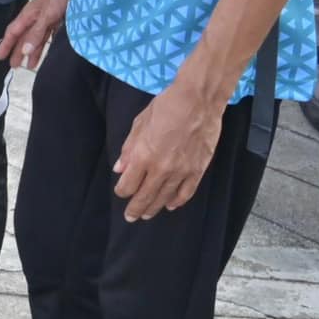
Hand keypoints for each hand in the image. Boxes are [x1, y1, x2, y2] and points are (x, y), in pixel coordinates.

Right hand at [0, 0, 69, 71]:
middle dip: (17, 50)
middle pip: (23, 36)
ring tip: (29, 64)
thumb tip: (24, 50)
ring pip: (36, 37)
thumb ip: (36, 33)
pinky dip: (45, 44)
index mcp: (29, 14)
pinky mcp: (59, 19)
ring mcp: (48, 17)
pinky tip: (46, 50)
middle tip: (13, 65)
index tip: (0, 57)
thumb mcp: (47, 15)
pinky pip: (49, 35)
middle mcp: (36, 17)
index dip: (6, 45)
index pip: (13, 32)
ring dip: (32, 50)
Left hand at [112, 81, 223, 220]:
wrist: (198, 101)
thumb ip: (129, 149)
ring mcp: (181, 171)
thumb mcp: (139, 123)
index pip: (128, 184)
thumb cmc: (166, 107)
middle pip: (145, 196)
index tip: (121, 191)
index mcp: (143, 156)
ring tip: (148, 215)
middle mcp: (161, 168)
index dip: (122, 191)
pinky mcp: (198, 170)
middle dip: (136, 208)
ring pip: (165, 197)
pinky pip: (186, 192)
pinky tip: (171, 205)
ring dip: (155, 207)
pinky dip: (178, 201)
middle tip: (131, 217)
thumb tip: (120, 168)